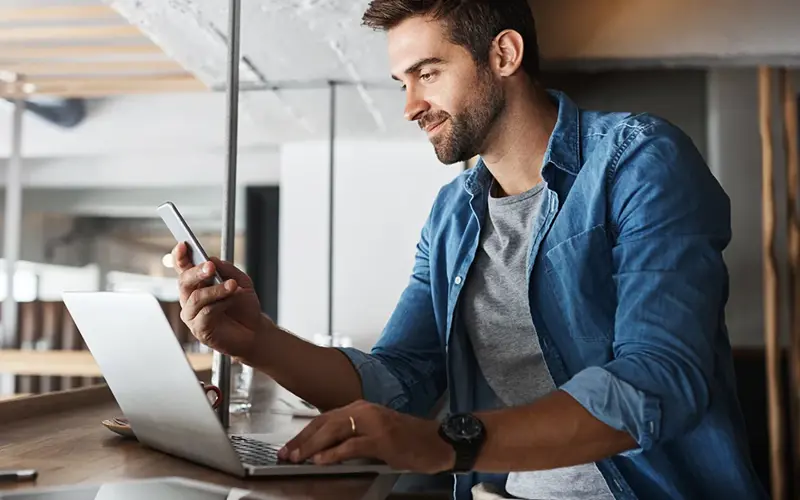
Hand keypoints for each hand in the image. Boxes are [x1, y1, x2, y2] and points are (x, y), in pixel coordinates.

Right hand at [172, 242, 273, 359]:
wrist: (254, 330)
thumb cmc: (244, 306)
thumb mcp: (240, 281)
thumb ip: (226, 269)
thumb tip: (211, 259)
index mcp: (198, 284)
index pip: (183, 268)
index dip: (180, 256)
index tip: (183, 244)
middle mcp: (191, 298)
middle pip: (184, 281)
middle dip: (197, 272)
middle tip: (210, 266)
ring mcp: (193, 314)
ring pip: (196, 298)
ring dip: (215, 290)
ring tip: (232, 286)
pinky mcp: (199, 329)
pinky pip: (206, 313)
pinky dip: (220, 304)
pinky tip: (231, 299)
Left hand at [277, 400, 454, 473]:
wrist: (438, 441)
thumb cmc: (408, 440)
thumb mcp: (375, 433)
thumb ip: (352, 436)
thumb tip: (323, 450)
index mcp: (361, 408)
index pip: (324, 419)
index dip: (304, 434)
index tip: (288, 447)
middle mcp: (364, 410)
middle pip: (324, 423)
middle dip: (301, 440)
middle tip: (285, 454)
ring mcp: (374, 423)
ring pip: (334, 431)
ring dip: (312, 446)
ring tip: (297, 457)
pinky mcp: (383, 439)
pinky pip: (352, 445)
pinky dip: (333, 453)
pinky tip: (321, 460)